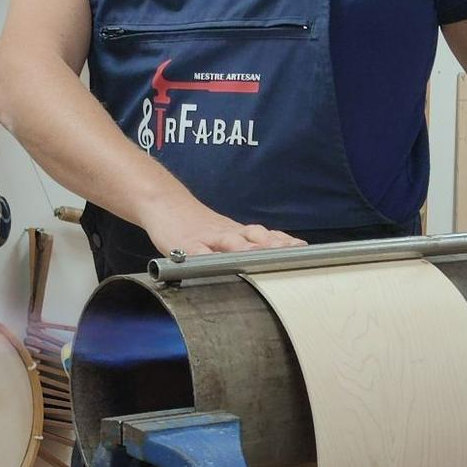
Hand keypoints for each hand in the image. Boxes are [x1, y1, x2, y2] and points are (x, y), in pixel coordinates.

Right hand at [145, 202, 304, 258]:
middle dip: (273, 246)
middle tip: (291, 252)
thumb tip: (274, 256)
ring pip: (230, 242)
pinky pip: (197, 251)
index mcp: (237, 232)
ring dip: (245, 249)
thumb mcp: (223, 232)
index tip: (302, 248)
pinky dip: (205, 258)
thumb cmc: (196, 224)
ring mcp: (207, 238)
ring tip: (259, 257)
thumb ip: (245, 245)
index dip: (283, 242)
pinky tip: (212, 264)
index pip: (266, 236)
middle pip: (254, 237)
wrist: (164, 202)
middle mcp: (227, 233)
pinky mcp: (185, 244)